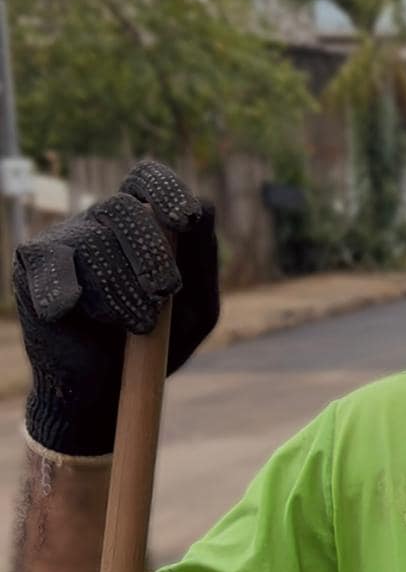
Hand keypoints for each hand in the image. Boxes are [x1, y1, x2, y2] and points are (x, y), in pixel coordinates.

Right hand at [13, 161, 219, 455]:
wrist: (110, 391)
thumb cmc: (157, 343)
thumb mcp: (197, 307)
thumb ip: (204, 259)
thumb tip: (206, 205)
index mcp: (139, 226)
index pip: (146, 180)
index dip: (164, 189)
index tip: (184, 219)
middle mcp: (96, 225)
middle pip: (120, 208)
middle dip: (151, 252)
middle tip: (165, 292)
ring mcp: (61, 245)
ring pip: (92, 242)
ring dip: (122, 287)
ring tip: (136, 325)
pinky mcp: (32, 272)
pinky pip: (53, 265)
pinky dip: (78, 295)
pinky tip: (78, 313)